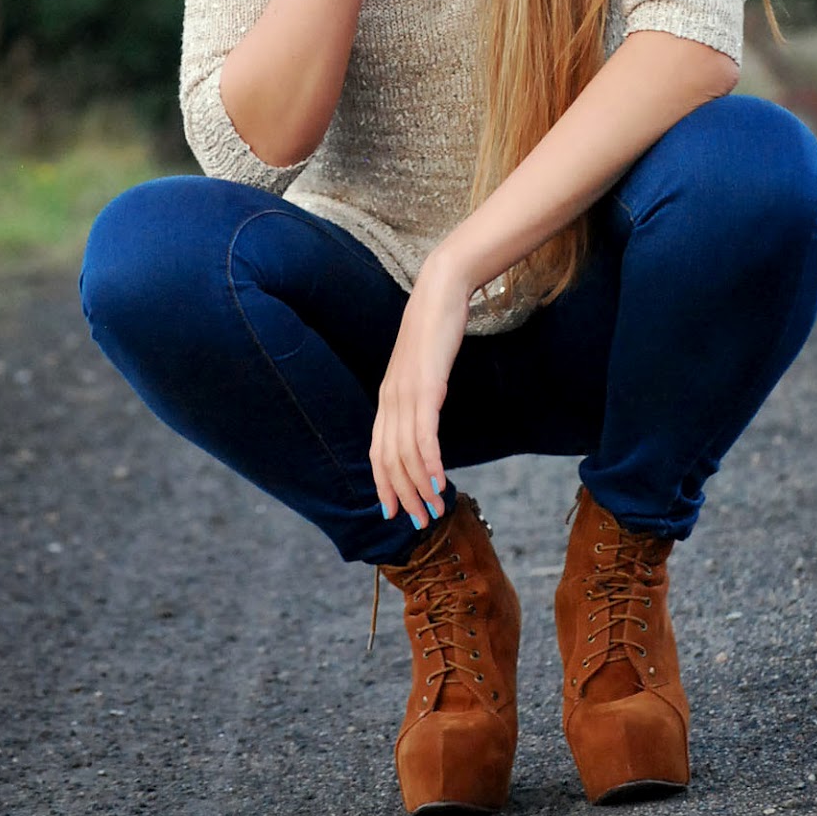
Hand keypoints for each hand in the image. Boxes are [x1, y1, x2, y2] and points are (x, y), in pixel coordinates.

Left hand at [370, 255, 470, 526]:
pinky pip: (424, 433)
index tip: (393, 512)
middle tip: (421, 521)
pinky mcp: (426, 386)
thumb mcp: (422, 368)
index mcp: (388, 399)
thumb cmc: (434, 330)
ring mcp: (406, 393)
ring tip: (435, 509)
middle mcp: (390, 400)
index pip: (378, 452)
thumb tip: (423, 419)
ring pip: (406, 452)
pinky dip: (430, 461)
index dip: (383, 485)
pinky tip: (439, 480)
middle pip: (390, 460)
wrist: (439, 294)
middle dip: (404, 495)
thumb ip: (418, 394)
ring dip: (420, 486)